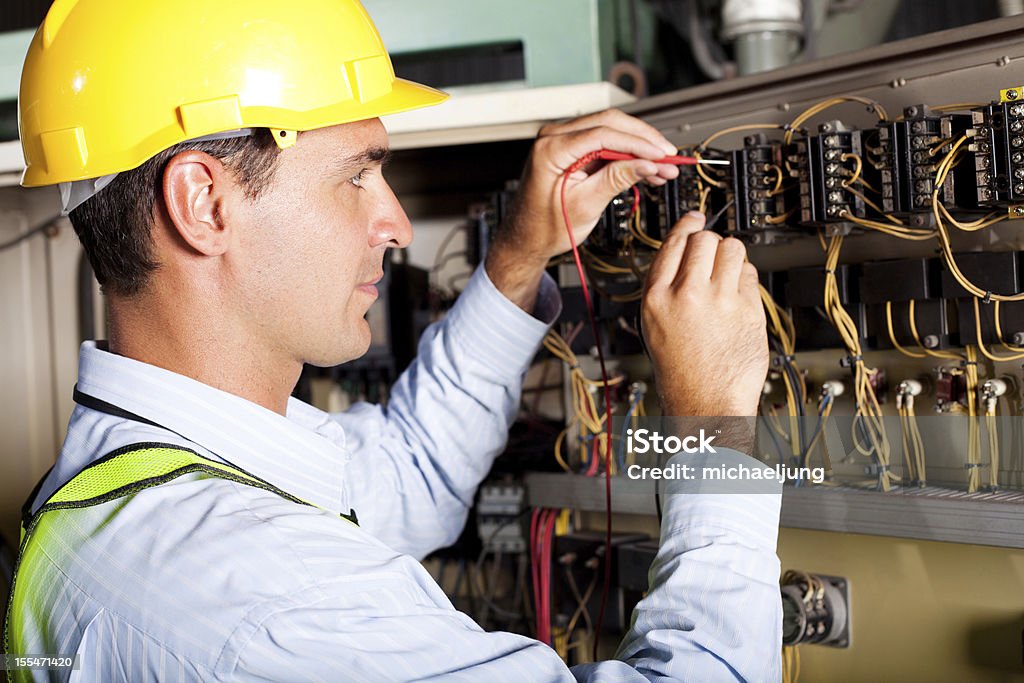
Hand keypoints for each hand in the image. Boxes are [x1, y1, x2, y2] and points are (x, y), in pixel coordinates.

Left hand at [485, 109, 679, 311]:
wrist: (527, 238)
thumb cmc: (545, 227)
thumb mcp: (586, 205)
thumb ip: (617, 179)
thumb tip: (648, 164)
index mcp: (550, 148)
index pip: (603, 134)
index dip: (638, 143)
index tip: (662, 154)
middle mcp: (554, 137)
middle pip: (610, 123)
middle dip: (644, 139)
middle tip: (669, 156)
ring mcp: (562, 140)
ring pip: (611, 130)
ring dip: (639, 146)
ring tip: (664, 166)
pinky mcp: (572, 149)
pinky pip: (605, 143)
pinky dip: (627, 154)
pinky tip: (648, 168)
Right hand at [641, 212, 767, 417]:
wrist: (706, 402)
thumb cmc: (681, 372)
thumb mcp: (655, 325)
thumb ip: (666, 287)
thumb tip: (684, 254)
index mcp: (657, 298)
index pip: (673, 243)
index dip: (687, 225)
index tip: (695, 218)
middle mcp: (687, 295)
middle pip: (704, 239)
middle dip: (710, 242)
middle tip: (713, 254)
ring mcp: (720, 301)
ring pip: (732, 248)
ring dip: (731, 255)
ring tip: (727, 272)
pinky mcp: (748, 310)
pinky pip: (751, 274)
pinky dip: (746, 278)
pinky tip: (738, 295)